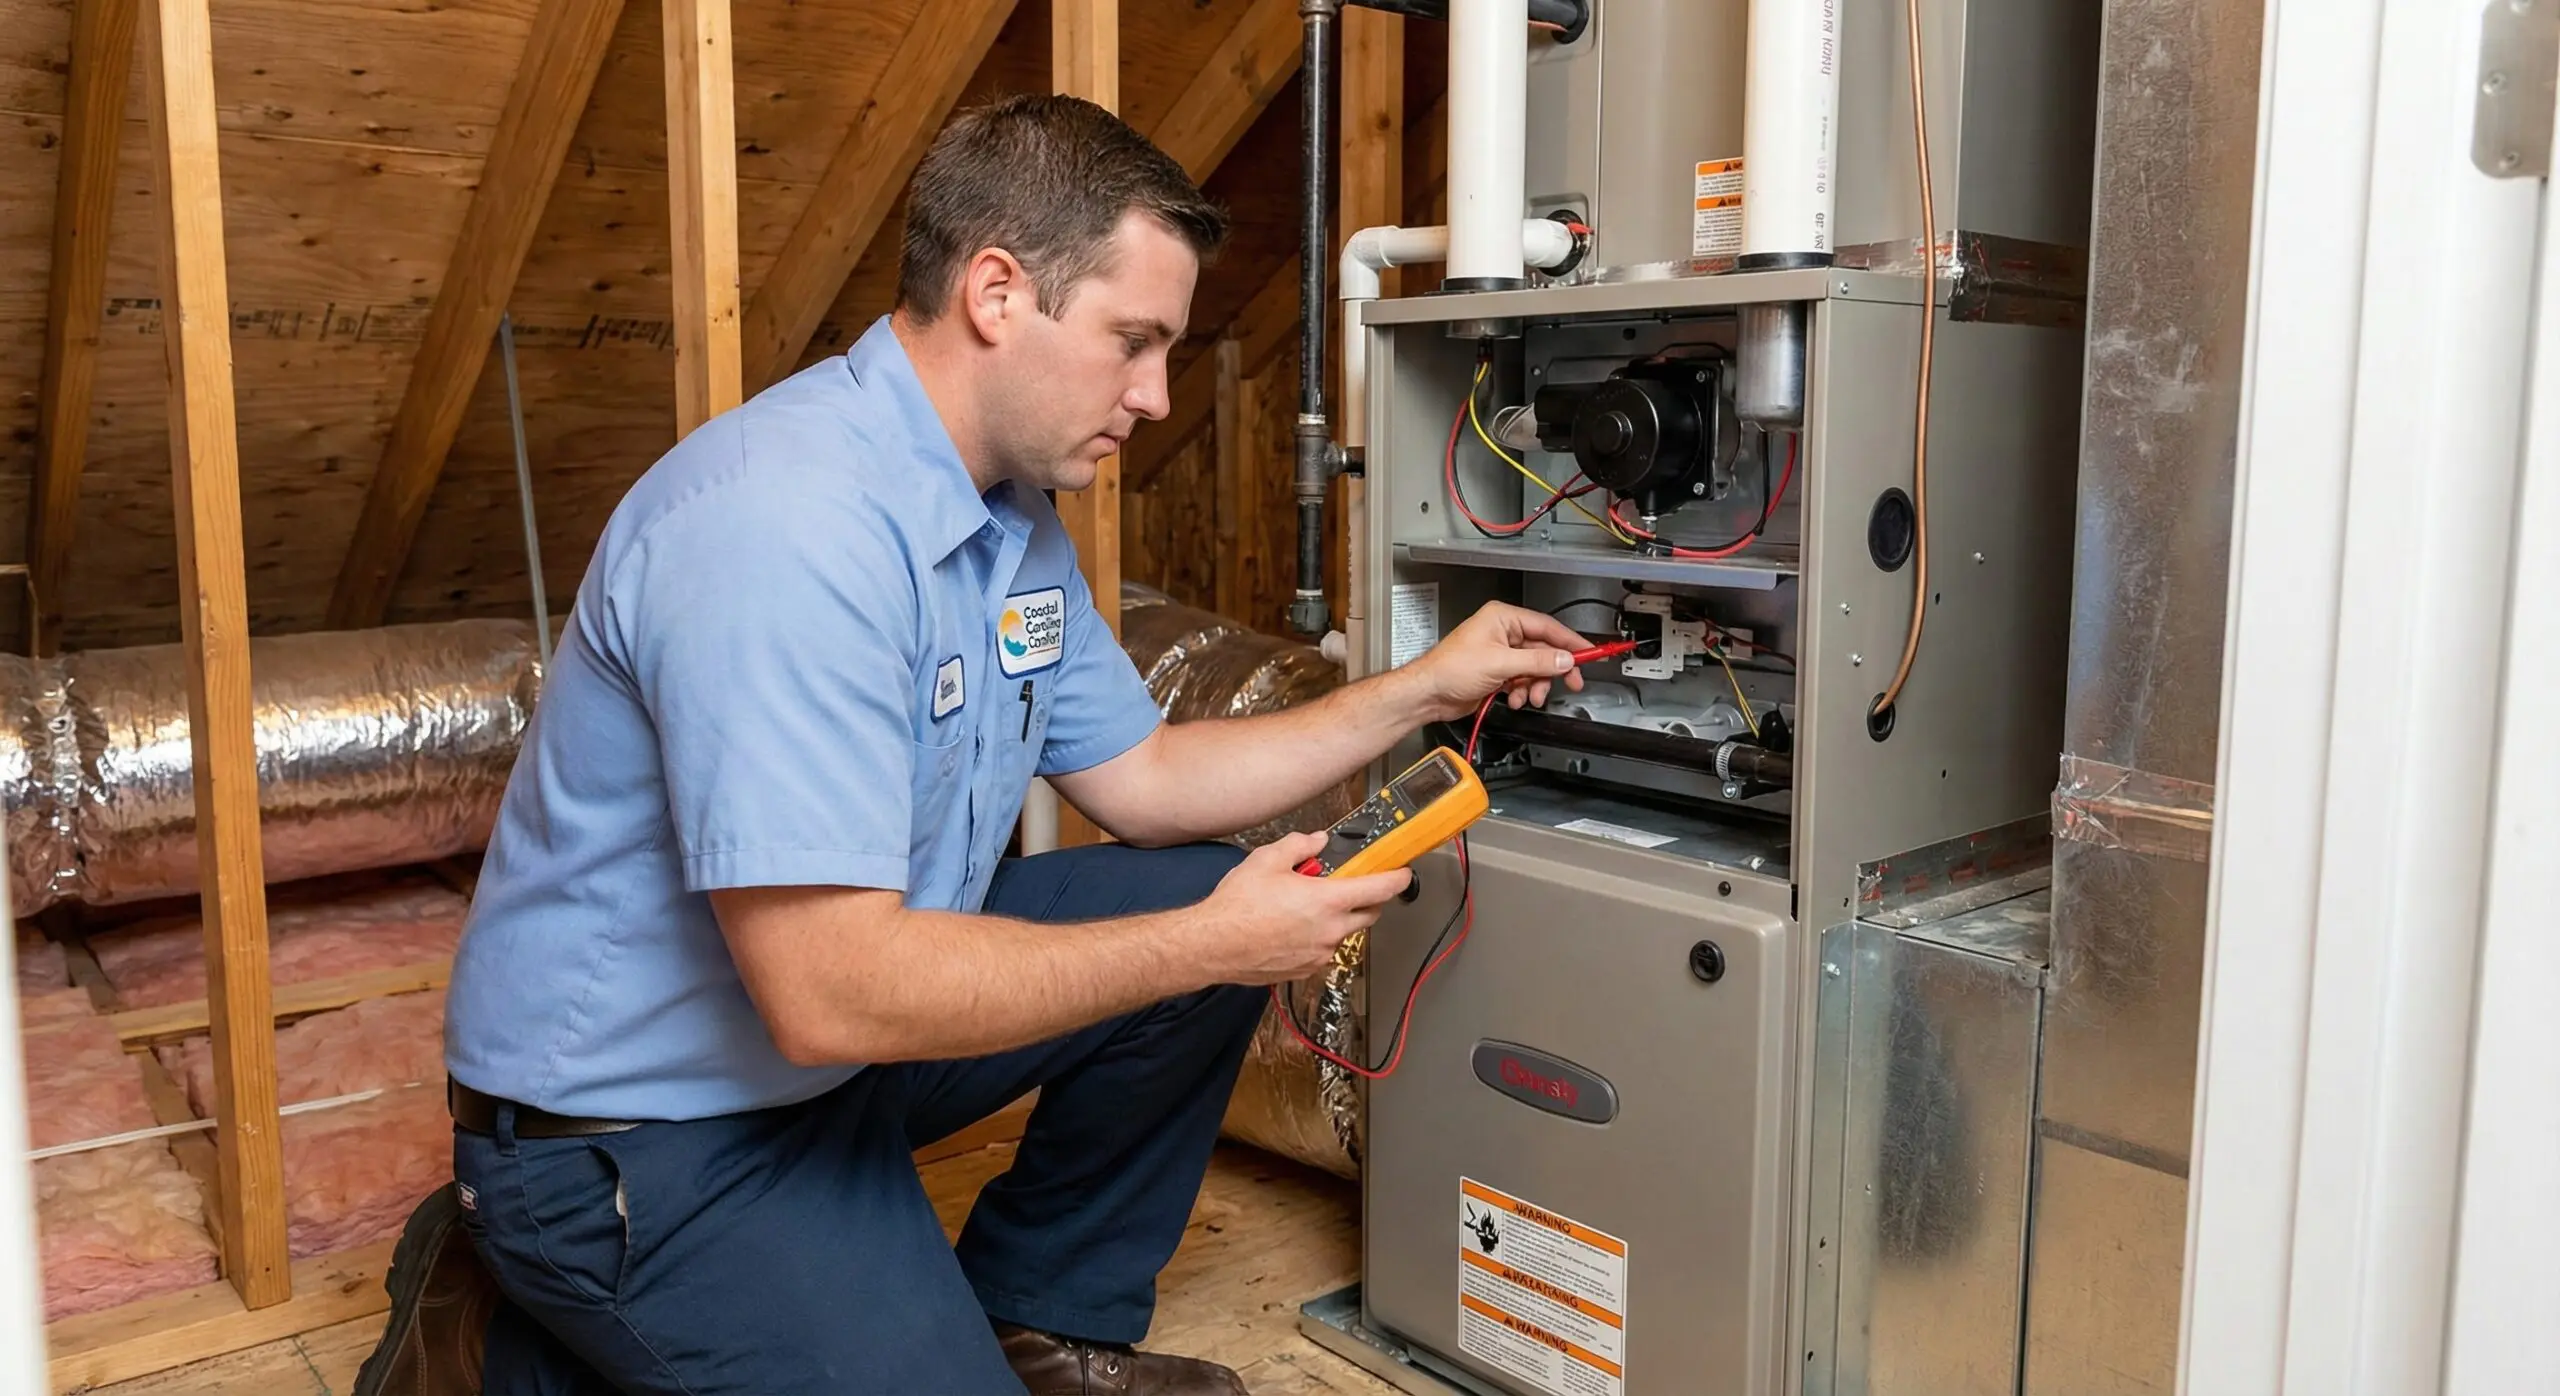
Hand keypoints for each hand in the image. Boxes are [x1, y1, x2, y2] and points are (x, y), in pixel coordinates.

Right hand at [1188, 832, 1413, 984]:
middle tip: (1349, 885)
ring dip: (1339, 920)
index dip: (1397, 878)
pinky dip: (1320, 938)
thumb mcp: (1267, 860)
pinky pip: (1325, 951)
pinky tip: (1294, 928)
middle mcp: (1330, 931)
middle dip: (1367, 899)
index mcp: (1327, 901)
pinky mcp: (1306, 969)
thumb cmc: (1237, 906)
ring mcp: (1320, 954)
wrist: (1213, 945)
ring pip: (1346, 934)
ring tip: (1308, 907)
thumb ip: (1299, 846)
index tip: (1403, 872)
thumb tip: (1317, 842)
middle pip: (1369, 915)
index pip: (1380, 889)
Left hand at [1403, 601, 1592, 719]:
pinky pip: (1523, 680)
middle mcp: (1503, 633)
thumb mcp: (1501, 663)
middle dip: (1554, 670)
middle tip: (1572, 682)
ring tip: (1529, 695)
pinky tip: (1514, 698)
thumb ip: (1537, 662)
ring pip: (1535, 669)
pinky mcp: (1498, 672)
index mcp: (1503, 618)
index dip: (1570, 641)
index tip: (1589, 652)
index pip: (1547, 627)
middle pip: (1543, 650)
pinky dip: (1523, 691)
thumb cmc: (1449, 669)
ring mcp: (1501, 654)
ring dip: (1535, 685)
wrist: (1429, 694)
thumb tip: (1563, 659)